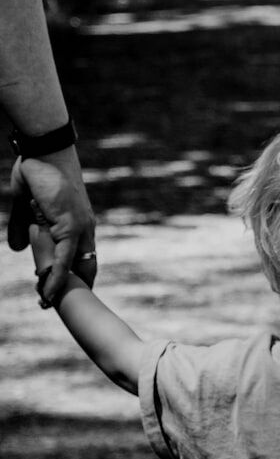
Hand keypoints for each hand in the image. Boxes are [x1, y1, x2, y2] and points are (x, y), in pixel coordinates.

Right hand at [8, 146, 95, 299]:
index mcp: (79, 225)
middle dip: (73, 289)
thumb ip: (23, 228)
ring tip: (48, 305)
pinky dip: (57, 277)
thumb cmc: (37, 172)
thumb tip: (16, 248)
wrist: (43, 151)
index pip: (81, 258)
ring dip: (62, 289)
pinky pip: (64, 258)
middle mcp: (85, 230)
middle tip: (57, 306)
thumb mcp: (27, 207)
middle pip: (84, 267)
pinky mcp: (71, 226)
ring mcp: (80, 228)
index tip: (62, 293)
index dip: (72, 277)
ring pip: (73, 267)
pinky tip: (48, 292)